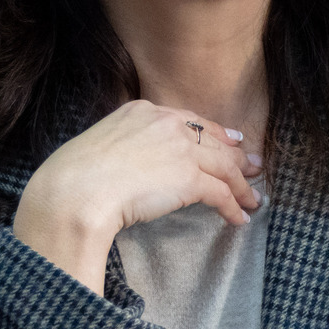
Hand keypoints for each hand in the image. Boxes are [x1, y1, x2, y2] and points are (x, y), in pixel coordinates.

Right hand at [11, 100, 263, 293]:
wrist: (76, 190)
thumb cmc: (74, 176)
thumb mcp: (98, 146)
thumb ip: (122, 146)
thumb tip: (130, 166)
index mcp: (141, 110)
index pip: (190, 120)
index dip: (215, 133)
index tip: (231, 141)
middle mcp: (166, 123)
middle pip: (213, 141)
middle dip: (237, 157)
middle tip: (254, 167)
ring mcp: (180, 149)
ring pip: (224, 166)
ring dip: (242, 186)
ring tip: (253, 200)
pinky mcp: (190, 178)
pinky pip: (221, 193)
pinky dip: (233, 206)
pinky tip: (238, 218)